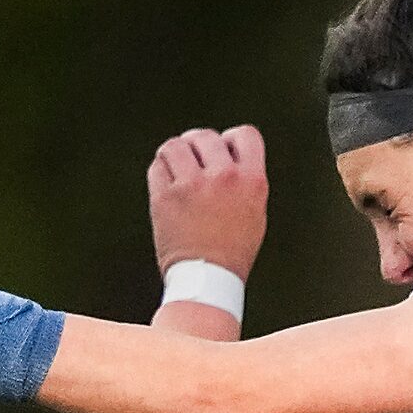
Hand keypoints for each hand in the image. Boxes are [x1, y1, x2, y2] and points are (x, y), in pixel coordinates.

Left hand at [149, 127, 268, 278]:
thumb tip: (224, 153)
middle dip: (197, 146)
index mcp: (252, 179)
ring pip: (175, 145)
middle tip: (193, 162)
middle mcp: (224, 177)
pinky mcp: (165, 196)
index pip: (245, 133)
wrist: (208, 279)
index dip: (230, 140)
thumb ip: (243, 177)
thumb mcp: (255, 209)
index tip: (223, 152)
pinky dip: (160, 172)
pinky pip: (157, 166)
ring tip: (176, 168)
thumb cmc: (233, 249)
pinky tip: (166, 185)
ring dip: (175, 154)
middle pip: (205, 136)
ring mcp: (192, 185)